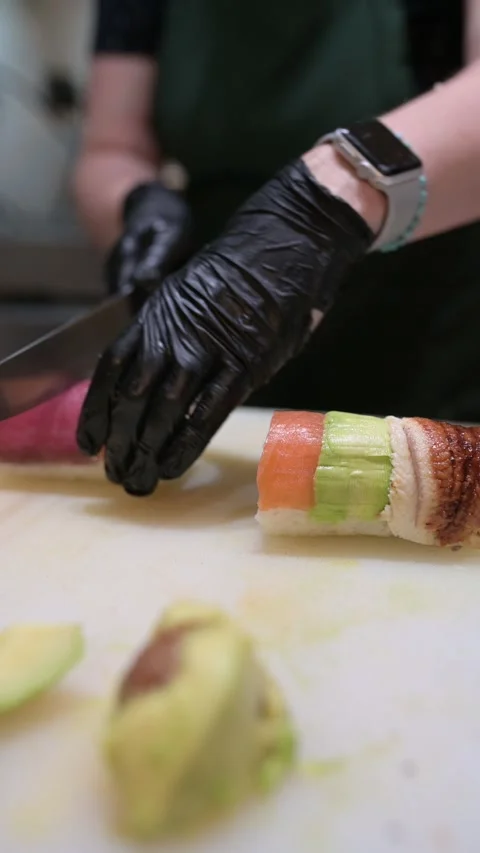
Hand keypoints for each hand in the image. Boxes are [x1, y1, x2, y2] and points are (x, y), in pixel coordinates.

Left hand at [77, 159, 372, 494]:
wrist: (286, 243)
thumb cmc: (241, 272)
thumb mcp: (189, 294)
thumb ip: (170, 334)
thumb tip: (153, 376)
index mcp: (156, 314)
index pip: (110, 369)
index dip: (96, 410)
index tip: (89, 440)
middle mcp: (173, 334)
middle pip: (131, 398)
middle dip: (119, 441)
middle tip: (115, 472)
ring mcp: (207, 350)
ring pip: (162, 411)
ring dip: (146, 451)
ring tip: (137, 480)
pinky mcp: (244, 366)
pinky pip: (204, 414)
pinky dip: (185, 445)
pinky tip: (171, 468)